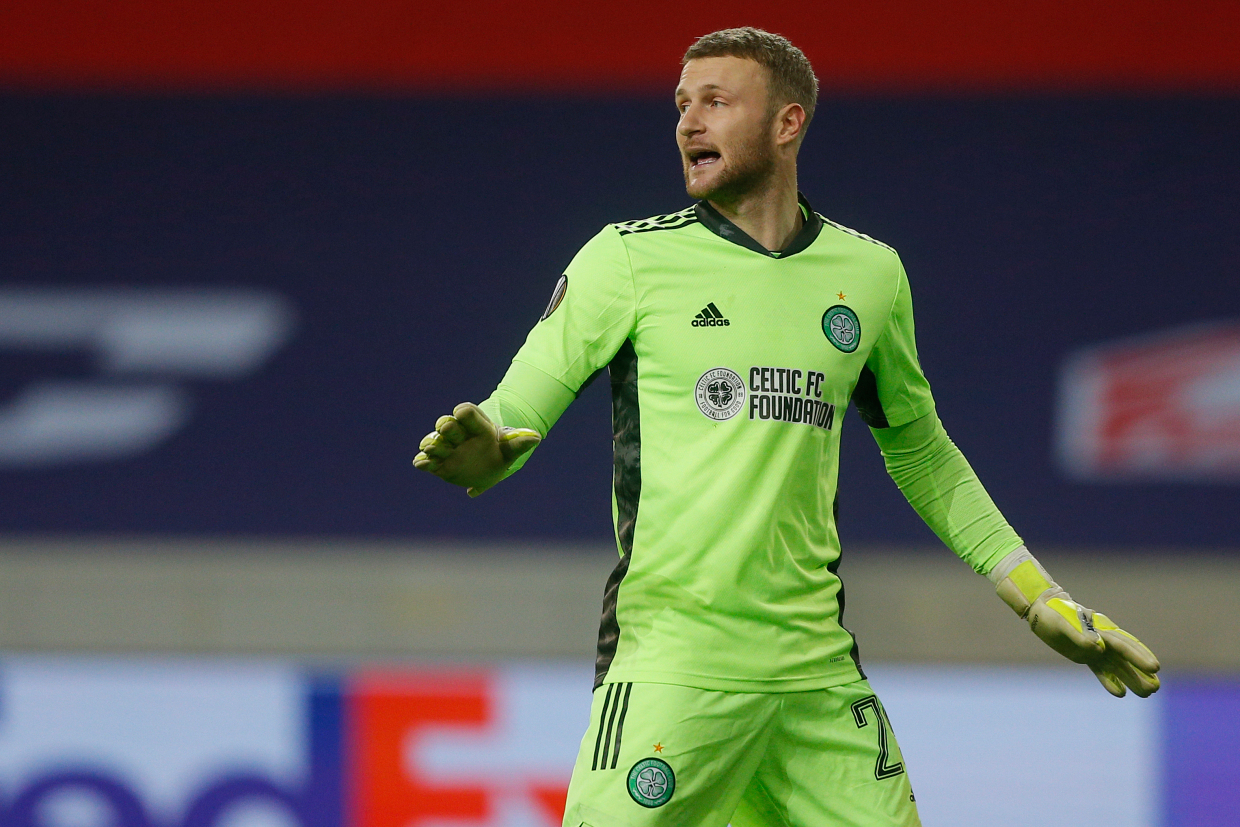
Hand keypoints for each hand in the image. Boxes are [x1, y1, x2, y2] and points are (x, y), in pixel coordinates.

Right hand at [413, 402, 540, 496]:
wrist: (487, 465)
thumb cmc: (499, 451)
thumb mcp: (510, 449)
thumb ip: (519, 443)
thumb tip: (537, 437)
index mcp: (476, 426)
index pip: (468, 413)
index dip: (464, 412)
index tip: (461, 412)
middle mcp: (458, 434)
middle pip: (448, 425)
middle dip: (446, 426)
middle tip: (445, 429)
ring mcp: (447, 448)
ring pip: (435, 442)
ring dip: (432, 443)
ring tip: (431, 448)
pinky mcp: (438, 464)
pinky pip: (427, 461)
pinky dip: (423, 462)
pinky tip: (422, 463)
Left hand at [994, 552, 1160, 697]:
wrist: (1042, 610)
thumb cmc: (1053, 613)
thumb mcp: (1062, 623)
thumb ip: (1080, 636)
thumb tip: (1100, 649)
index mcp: (1100, 627)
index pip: (1123, 644)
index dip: (1138, 656)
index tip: (1154, 667)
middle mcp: (1103, 638)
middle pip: (1126, 656)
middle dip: (1141, 670)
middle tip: (1156, 687)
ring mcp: (1097, 647)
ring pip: (1118, 665)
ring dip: (1132, 678)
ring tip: (1148, 693)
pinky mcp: (1087, 655)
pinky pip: (1102, 670)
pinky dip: (1110, 680)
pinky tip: (1121, 693)